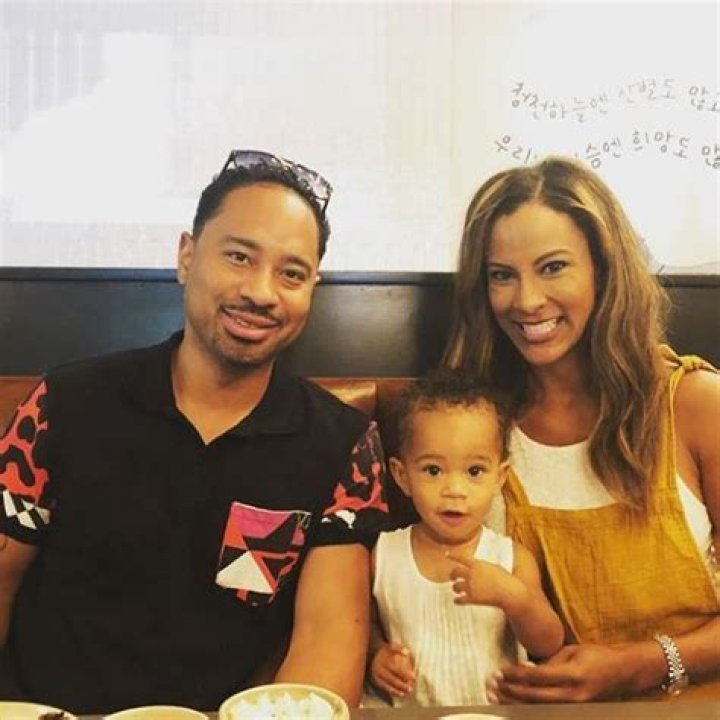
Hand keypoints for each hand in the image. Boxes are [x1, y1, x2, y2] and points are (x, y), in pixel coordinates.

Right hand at [370, 642, 415, 697]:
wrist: (371, 654)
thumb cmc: (384, 651)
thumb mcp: (390, 647)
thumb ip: (398, 649)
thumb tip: (407, 652)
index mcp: (382, 661)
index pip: (396, 669)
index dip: (405, 674)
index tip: (414, 677)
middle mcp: (378, 670)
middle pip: (392, 679)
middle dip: (402, 685)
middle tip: (411, 688)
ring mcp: (376, 676)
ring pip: (388, 685)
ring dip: (398, 690)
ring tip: (407, 692)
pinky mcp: (376, 681)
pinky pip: (385, 688)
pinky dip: (393, 692)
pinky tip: (401, 694)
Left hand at [448, 552, 522, 609]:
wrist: (509, 592)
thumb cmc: (504, 578)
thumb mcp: (493, 566)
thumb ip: (481, 566)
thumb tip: (474, 566)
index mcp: (477, 564)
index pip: (460, 558)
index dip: (452, 556)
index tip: (446, 555)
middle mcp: (471, 574)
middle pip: (454, 572)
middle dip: (452, 575)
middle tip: (453, 577)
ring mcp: (471, 587)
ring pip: (455, 586)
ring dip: (455, 587)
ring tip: (457, 589)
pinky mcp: (472, 599)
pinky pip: (458, 600)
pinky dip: (457, 600)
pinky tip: (457, 600)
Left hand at [488, 644, 633, 702]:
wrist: (624, 673)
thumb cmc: (597, 656)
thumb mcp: (572, 651)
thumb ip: (549, 662)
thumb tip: (524, 669)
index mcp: (574, 675)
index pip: (538, 677)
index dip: (516, 675)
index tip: (500, 671)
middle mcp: (575, 696)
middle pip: (535, 698)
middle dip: (510, 692)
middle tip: (491, 684)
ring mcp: (576, 708)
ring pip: (539, 711)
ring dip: (515, 704)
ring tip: (495, 697)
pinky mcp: (576, 713)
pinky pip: (547, 714)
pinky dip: (528, 711)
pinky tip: (513, 707)